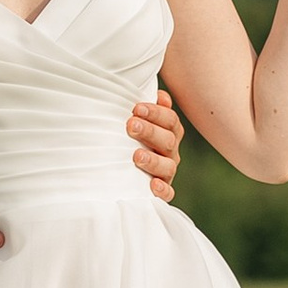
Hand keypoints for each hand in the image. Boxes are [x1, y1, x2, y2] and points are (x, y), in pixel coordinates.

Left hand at [129, 86, 182, 204]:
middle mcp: (170, 151)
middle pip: (169, 140)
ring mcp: (167, 171)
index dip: (156, 113)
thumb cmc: (128, 137)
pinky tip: (152, 184)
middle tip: (131, 126)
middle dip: (150, 131)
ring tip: (136, 156)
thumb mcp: (135, 120)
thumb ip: (145, 108)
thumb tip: (159, 94)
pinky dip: (162, 190)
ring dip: (154, 160)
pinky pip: (168, 193)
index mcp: (168, 131)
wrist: (117, 169)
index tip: (136, 108)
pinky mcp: (162, 191)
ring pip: (169, 166)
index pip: (170, 120)